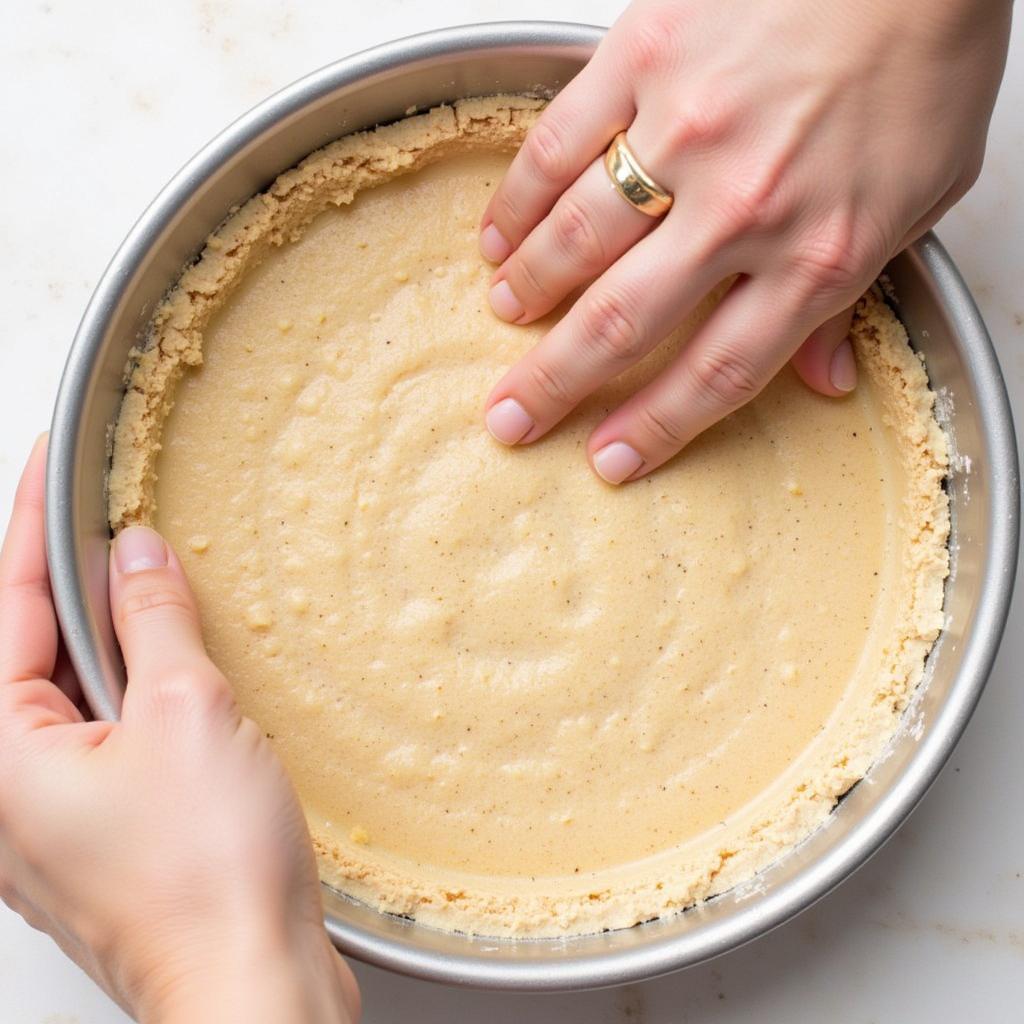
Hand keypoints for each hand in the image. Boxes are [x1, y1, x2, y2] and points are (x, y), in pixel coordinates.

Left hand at [0, 438, 359, 1023]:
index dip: (33, 520)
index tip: (52, 459)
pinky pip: (104, 726)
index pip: (6, 602)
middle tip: (99, 501)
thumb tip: (137, 554)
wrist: (249, 990)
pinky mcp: (104, 828)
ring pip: (69, 687)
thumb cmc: (206, 881)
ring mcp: (53, 813)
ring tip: (137, 566)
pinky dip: (132, 678)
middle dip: (63, 569)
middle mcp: (9, 787)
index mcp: (0, 754)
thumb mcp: (187, 714)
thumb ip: (152, 622)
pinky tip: (168, 658)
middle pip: (27, 644)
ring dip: (104, 625)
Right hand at [480, 0, 1009, 481]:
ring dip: (531, 289)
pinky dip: (519, 199)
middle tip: (510, 419)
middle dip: (555, 383)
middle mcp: (744, 206)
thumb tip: (821, 380)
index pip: (719, 371)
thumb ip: (859, 295)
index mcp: (821, 253)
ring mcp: (687, 131)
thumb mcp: (924, 200)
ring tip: (505, 313)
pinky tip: (499, 232)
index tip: (608, 458)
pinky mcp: (644, 56)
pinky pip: (559, 143)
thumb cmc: (925, 60)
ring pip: (579, 238)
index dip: (655, 426)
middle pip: (625, 323)